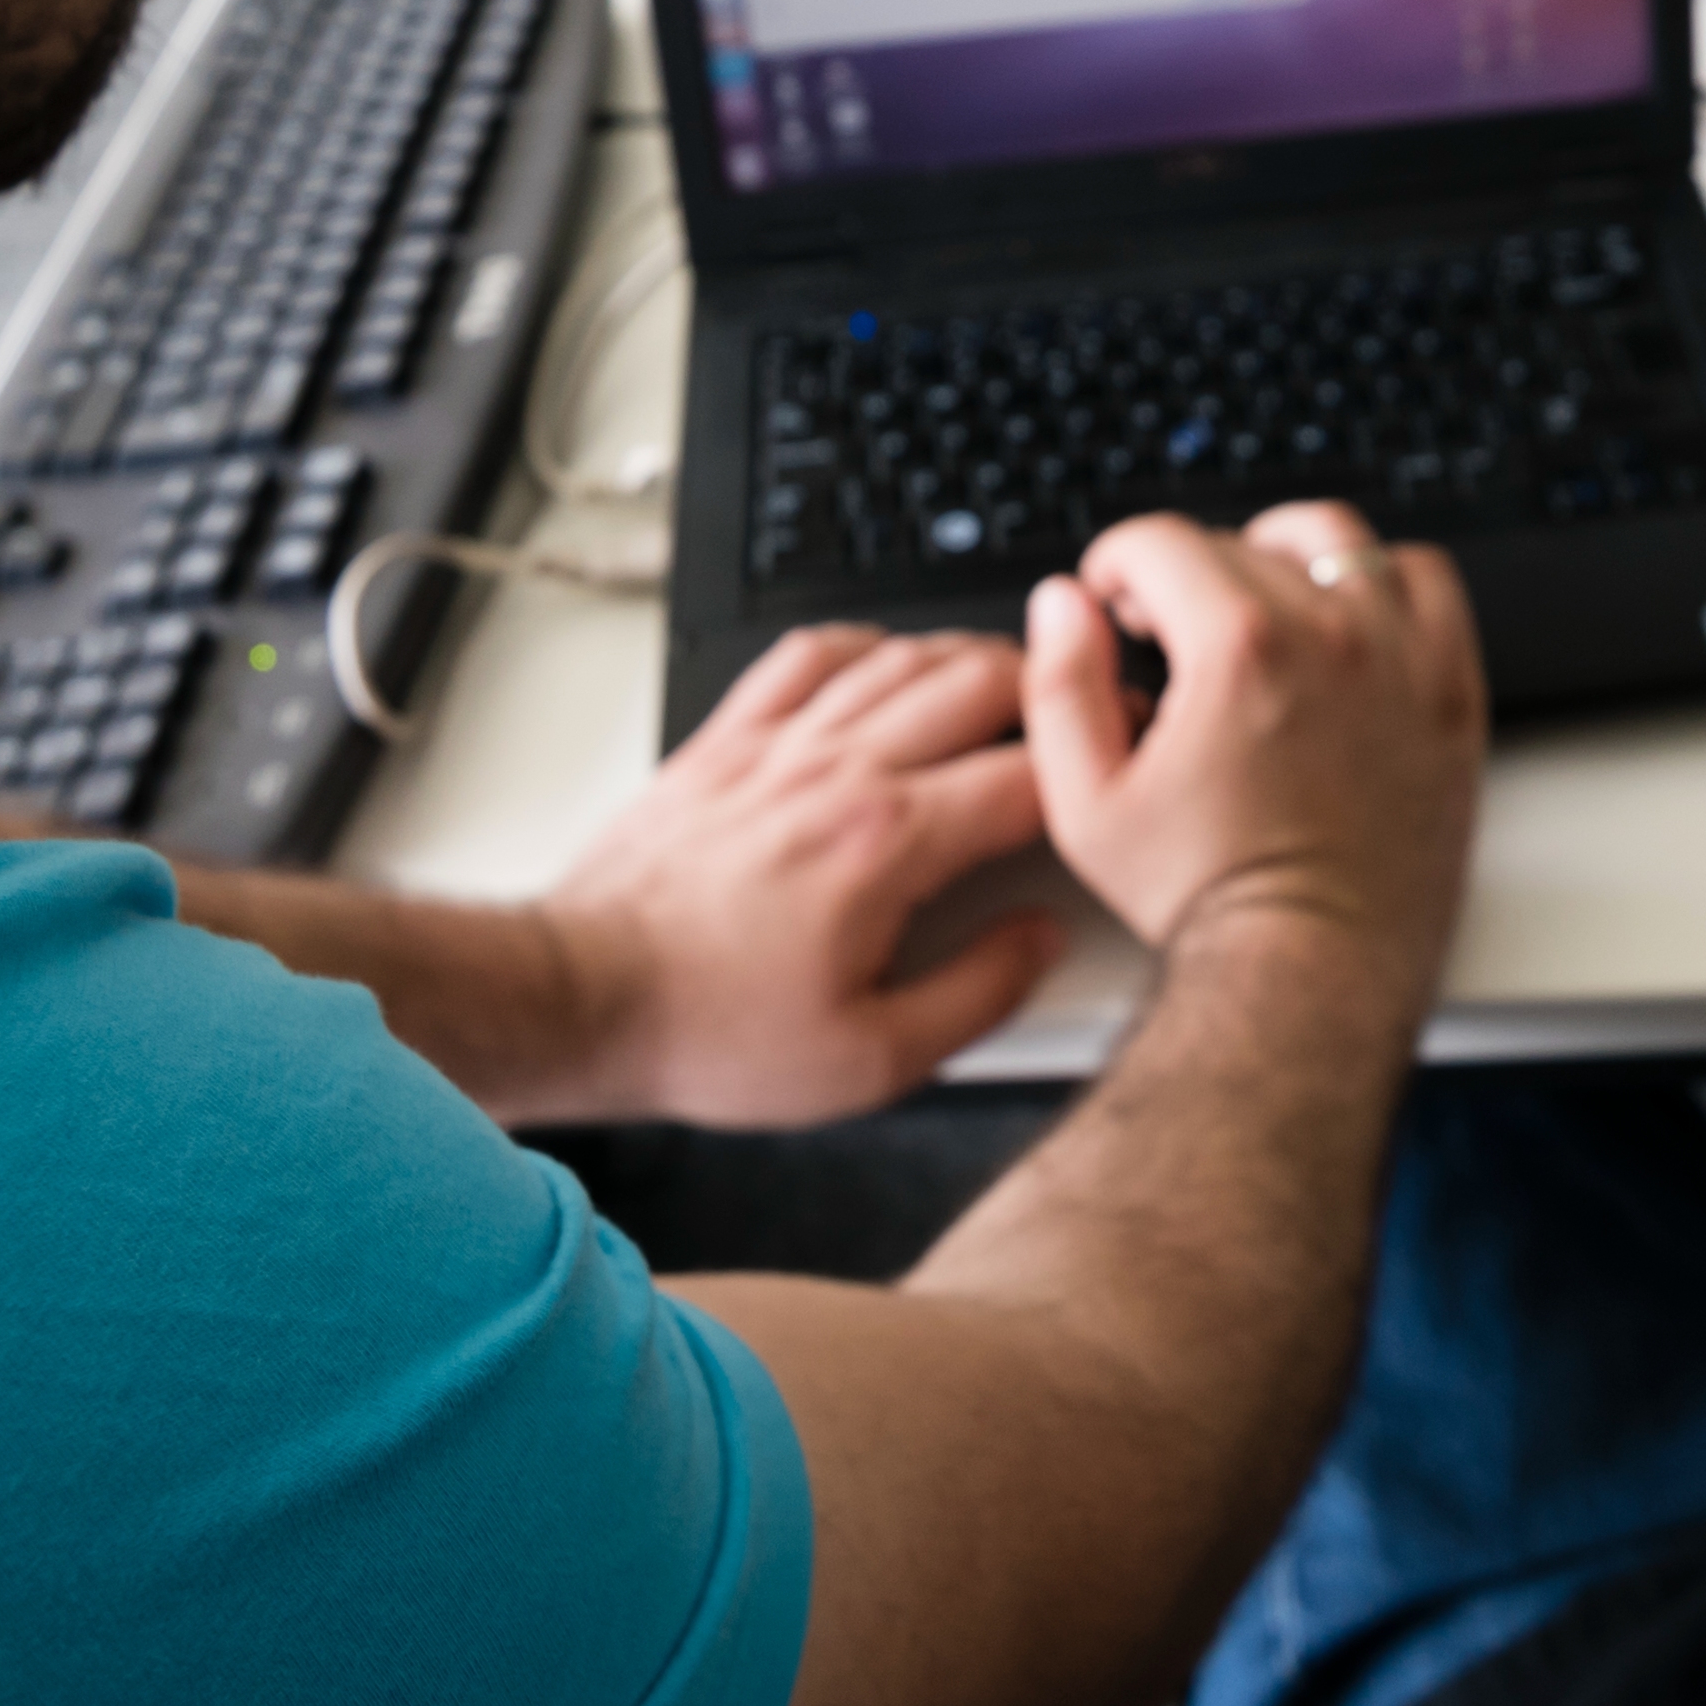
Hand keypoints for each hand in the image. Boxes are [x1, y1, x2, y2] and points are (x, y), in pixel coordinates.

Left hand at [535, 628, 1065, 1126]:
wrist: (583, 999)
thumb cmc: (710, 1033)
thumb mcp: (871, 1061)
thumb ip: (978, 995)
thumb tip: (1039, 941)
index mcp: (886, 846)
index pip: (1030, 776)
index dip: (1094, 767)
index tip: (1122, 771)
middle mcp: (835, 774)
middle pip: (977, 680)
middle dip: (1051, 686)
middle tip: (1082, 709)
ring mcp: (776, 747)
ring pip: (900, 655)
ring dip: (969, 654)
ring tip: (1010, 678)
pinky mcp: (723, 742)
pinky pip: (807, 655)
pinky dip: (863, 644)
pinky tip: (886, 660)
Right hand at [1020, 502, 1482, 1043]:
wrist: (1313, 970)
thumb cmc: (1207, 900)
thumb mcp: (1089, 804)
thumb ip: (1061, 687)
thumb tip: (1064, 605)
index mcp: (1240, 648)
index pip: (1160, 541)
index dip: (1115, 567)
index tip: (1113, 607)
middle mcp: (1332, 635)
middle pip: (1240, 543)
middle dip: (1184, 576)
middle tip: (1166, 635)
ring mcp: (1403, 659)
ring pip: (1337, 542)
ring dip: (1281, 557)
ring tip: (1253, 609)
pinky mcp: (1451, 692)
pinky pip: (1425, 584)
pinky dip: (1382, 582)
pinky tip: (1344, 622)